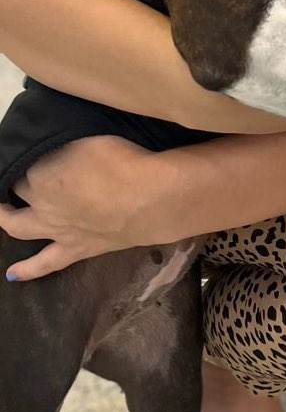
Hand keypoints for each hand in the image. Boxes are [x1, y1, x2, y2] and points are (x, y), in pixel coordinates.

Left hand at [0, 136, 168, 282]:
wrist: (145, 199)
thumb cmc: (121, 160)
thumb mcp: (89, 137)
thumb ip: (66, 141)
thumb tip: (58, 144)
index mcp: (41, 170)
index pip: (25, 162)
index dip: (30, 156)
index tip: (35, 150)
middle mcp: (40, 200)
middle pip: (19, 190)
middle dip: (15, 183)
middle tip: (18, 175)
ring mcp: (54, 228)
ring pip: (18, 226)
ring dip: (6, 219)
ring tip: (1, 214)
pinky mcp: (73, 249)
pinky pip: (44, 263)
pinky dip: (27, 269)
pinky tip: (11, 274)